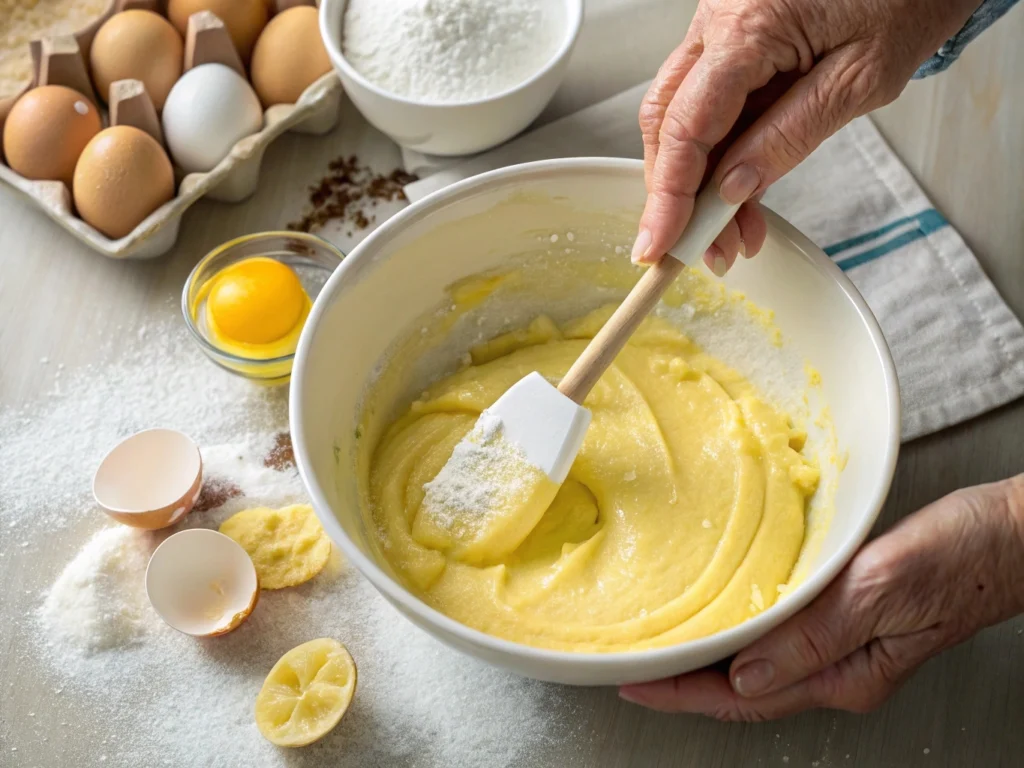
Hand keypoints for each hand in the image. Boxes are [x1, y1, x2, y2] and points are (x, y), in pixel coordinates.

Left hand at [619, 475, 1023, 719]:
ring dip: (708, 657)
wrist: (1013, 534)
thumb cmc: (964, 555)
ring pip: (758, 663)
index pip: (744, 696)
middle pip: (742, 687)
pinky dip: (742, 630)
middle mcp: (840, 668)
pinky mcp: (850, 617)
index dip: (683, 694)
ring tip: (662, 645)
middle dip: (684, 681)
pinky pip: (780, 635)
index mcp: (846, 674)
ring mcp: (845, 645)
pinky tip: (724, 615)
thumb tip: (748, 675)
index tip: (636, 684)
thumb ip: (816, 636)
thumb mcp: (884, 588)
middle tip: (634, 664)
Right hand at [634, 0, 981, 273]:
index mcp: (747, 27)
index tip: (661, 245)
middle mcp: (718, 20)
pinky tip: (737, 193)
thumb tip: (734, 188)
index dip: (669, 196)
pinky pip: (709, 100)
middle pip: (667, 122)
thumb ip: (790, 136)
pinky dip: (719, 151)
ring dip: (698, 180)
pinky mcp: (734, 37)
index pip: (686, 127)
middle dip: (677, 195)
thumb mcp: (861, 78)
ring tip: (730, 232)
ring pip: (681, 115)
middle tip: (699, 250)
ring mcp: (720, 25)